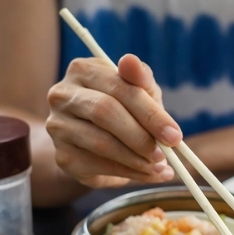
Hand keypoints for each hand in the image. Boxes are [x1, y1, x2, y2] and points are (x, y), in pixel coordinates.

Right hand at [46, 54, 182, 187]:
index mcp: (83, 70)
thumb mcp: (139, 92)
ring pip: (101, 143)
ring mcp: (58, 126)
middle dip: (142, 136)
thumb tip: (131, 60)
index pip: (119, 87)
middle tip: (166, 154)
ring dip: (137, 159)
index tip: (175, 135)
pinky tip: (146, 173)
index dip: (150, 113)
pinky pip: (99, 166)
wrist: (94, 142)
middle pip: (105, 113)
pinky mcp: (63, 156)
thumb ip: (141, 80)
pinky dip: (129, 173)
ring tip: (159, 165)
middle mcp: (62, 95)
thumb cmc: (123, 109)